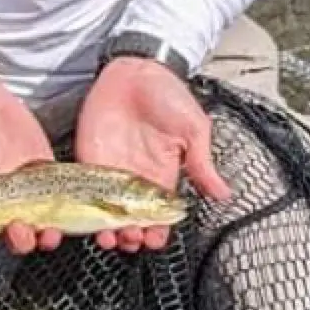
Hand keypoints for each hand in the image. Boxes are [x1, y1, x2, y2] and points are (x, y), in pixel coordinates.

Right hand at [0, 61, 62, 256]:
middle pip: (10, 237)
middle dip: (16, 240)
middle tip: (16, 229)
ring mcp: (23, 192)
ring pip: (37, 224)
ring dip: (43, 234)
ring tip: (46, 230)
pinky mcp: (43, 172)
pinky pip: (58, 196)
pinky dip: (65, 206)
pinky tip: (68, 206)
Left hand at [74, 57, 231, 250]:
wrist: (137, 69)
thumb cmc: (169, 95)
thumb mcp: (194, 129)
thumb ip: (203, 164)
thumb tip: (224, 195)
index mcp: (162, 177)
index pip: (159, 216)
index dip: (158, 232)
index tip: (156, 241)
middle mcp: (135, 180)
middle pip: (131, 221)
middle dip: (132, 237)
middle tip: (133, 240)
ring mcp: (110, 172)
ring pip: (106, 214)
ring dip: (109, 232)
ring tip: (111, 240)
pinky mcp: (88, 161)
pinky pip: (84, 193)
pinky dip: (85, 211)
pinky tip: (89, 224)